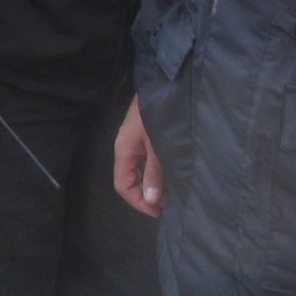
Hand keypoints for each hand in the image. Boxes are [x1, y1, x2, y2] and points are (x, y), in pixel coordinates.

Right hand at [113, 96, 164, 216]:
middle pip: (130, 178)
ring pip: (140, 169)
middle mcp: (127, 147)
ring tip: (172, 191)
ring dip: (153, 182)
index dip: (138, 202)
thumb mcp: (158, 146)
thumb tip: (151, 199)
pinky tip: (171, 173)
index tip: (158, 212)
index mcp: (124, 150)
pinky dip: (157, 170)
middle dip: (147, 194)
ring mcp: (137, 140)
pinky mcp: (147, 134)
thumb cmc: (159, 114)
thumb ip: (155, 173)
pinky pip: (148, 159)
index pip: (123, 185)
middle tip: (169, 203)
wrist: (167, 84)